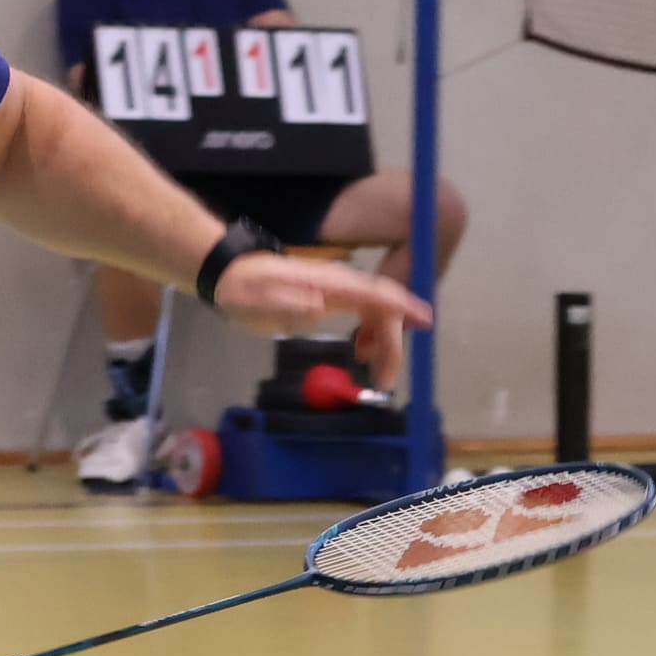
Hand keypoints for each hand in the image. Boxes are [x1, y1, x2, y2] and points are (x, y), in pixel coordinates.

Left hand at [211, 249, 427, 375]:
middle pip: (384, 306)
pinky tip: (363, 351)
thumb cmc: (243, 289)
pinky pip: (366, 312)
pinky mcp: (333, 296)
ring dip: (384, 340)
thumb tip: (319, 304)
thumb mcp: (259, 300)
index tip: (425, 324)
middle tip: (385, 380)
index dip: (402, 308)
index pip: (375, 292)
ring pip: (378, 310)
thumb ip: (289, 302)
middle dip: (393, 342)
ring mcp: (338, 288)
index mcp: (328, 282)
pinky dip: (372, 333)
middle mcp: (340, 282)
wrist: (230, 275)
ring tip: (374, 370)